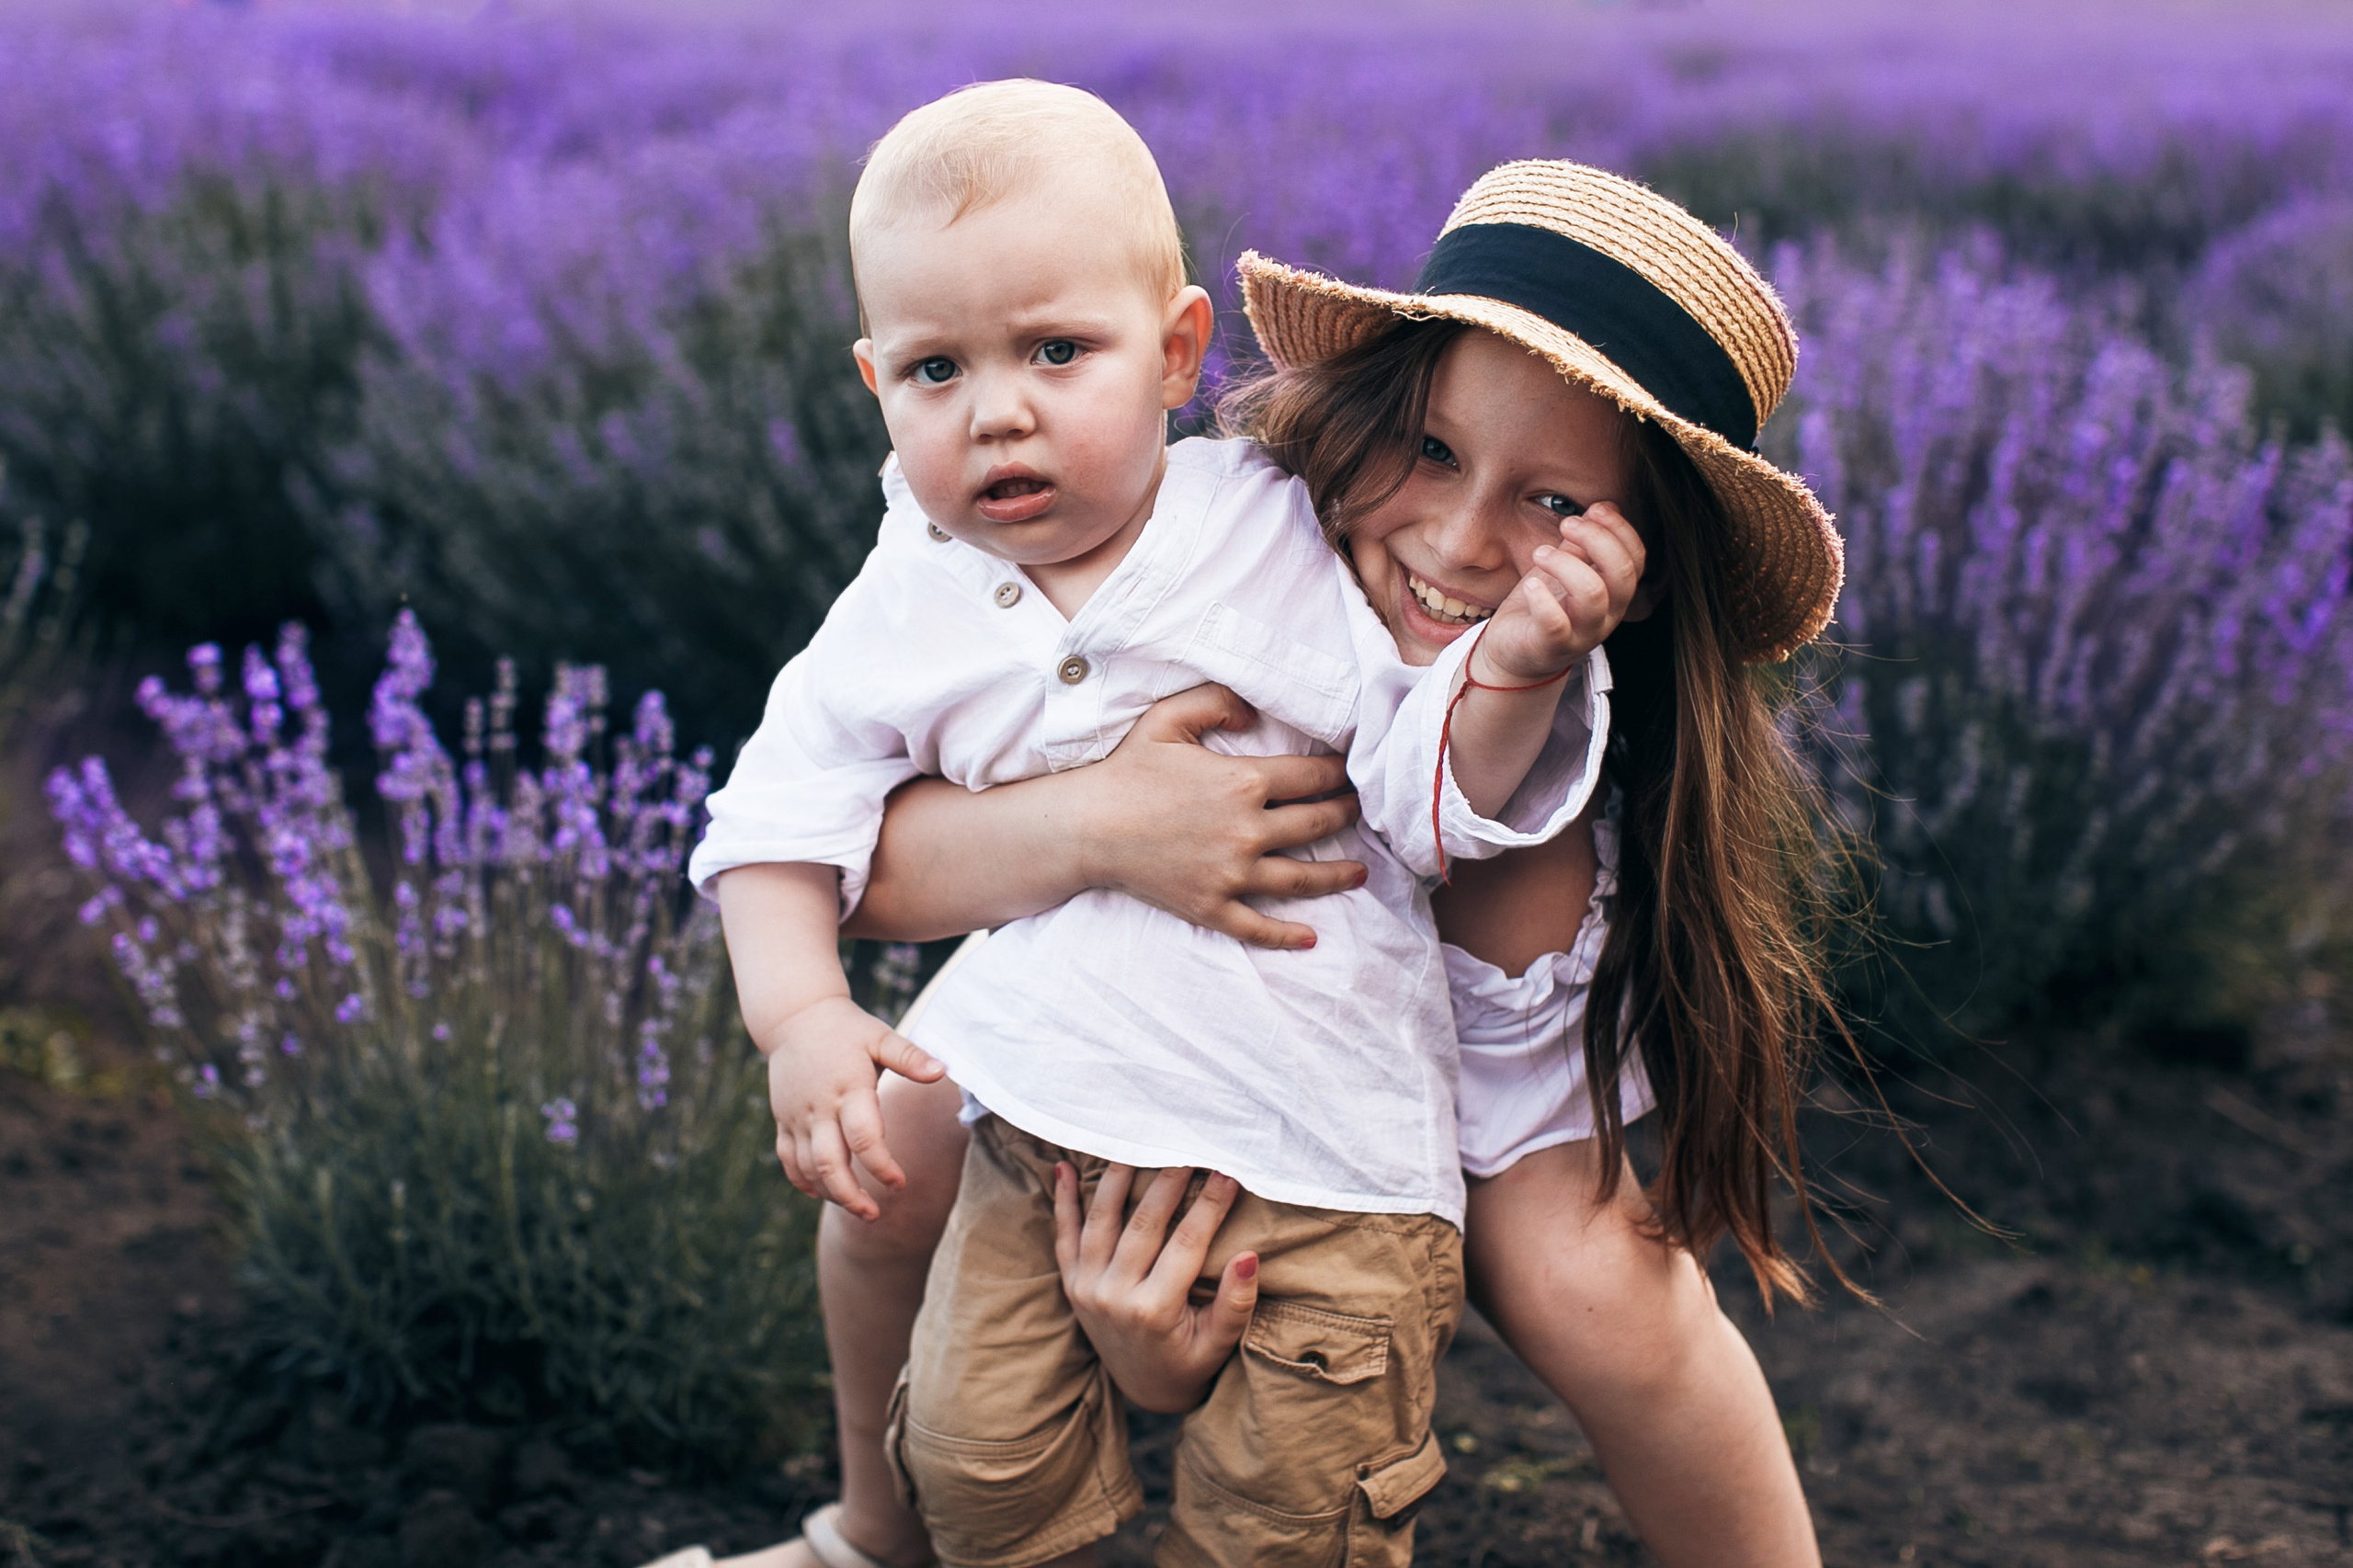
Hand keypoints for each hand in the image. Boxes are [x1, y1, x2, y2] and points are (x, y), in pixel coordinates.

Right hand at [762, 994, 944, 1220]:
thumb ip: (910, 1057)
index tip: (900, 1183)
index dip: (882, 1165)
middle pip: (829, 1164)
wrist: (794, 1016)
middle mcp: (819, 1107)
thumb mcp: (880, 1036)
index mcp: (848, 1088)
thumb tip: (943, 1071)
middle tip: (875, 1215)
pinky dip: (802, 1180)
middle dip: (851, 1196)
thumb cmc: (846, 1028)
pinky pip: (787, 1159)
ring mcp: (797, 1116)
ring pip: (807, 1167)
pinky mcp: (783, 1119)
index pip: (863, 1138)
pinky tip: (822, 1193)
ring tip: (858, 1207)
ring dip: (830, 1193)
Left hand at [1053, 1162, 1258, 1413]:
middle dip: (1169, 1180)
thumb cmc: (1189, 1362)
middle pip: (1144, 1223)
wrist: (1144, 1389)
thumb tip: (1248, 1257)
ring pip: (1101, 1220)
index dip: (1210, 1205)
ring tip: (1136, 1142)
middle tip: (1188, 1145)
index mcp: (1153, 1310)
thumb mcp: (1219, 1344)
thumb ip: (1235, 1303)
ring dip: (1118, 1178)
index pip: (1187, 1243)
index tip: (1228, 1172)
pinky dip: (1064, 1201)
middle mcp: (1113, 1296)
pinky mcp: (1072, 1283)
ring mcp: (1087, 1288)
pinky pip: (1064, 1235)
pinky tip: (1065, 1166)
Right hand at [1075, 684, 1366, 949]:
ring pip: (1301, 878)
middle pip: (1317, 825)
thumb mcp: (1168, 719)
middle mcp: (1247, 831)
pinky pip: (1258, 926)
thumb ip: (1217, 703)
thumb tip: (1255, 715)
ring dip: (1338, 875)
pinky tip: (1311, 937)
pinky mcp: (1211, 906)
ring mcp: (1231, 874)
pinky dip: (1287, 935)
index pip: (1313, 778)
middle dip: (1348, 815)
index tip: (1352, 771)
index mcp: (1243, 782)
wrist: (1086, 827)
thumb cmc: (1127, 770)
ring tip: (1362, 873)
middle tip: (1364, 812)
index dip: (1340, 773)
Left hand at [1469, 503, 1646, 684]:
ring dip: (1565, 564)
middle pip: (1622, 573)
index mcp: (1614, 592)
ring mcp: (1582, 633)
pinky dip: (1542, 599)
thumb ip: (1584, 543)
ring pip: (1592, 594)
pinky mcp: (1552, 646)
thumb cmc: (1543, 606)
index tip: (1594, 510)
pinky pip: (1555, 623)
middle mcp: (1607, 614)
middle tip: (1566, 524)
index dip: (1621, 529)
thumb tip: (1606, 506)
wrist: (1513, 652)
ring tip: (1539, 553)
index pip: (1637, 558)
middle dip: (1596, 539)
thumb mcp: (1565, 568)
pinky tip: (1530, 586)